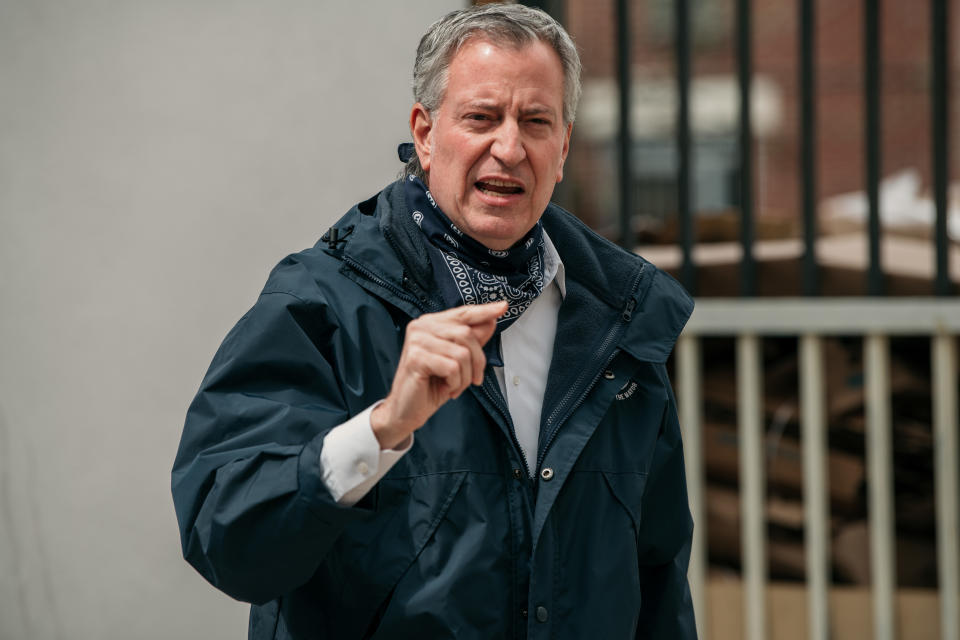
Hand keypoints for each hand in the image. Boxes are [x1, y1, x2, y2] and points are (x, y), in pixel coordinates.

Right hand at [371, 301, 506, 449]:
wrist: (407, 411)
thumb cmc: (431, 385)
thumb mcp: (458, 362)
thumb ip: (472, 341)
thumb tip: (490, 322)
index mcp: (431, 324)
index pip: (462, 313)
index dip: (484, 311)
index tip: (503, 306)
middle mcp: (421, 327)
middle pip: (467, 334)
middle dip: (477, 361)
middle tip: (473, 380)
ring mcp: (417, 341)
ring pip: (462, 353)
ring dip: (465, 377)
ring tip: (454, 386)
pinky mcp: (416, 357)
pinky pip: (452, 367)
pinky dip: (455, 383)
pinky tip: (446, 388)